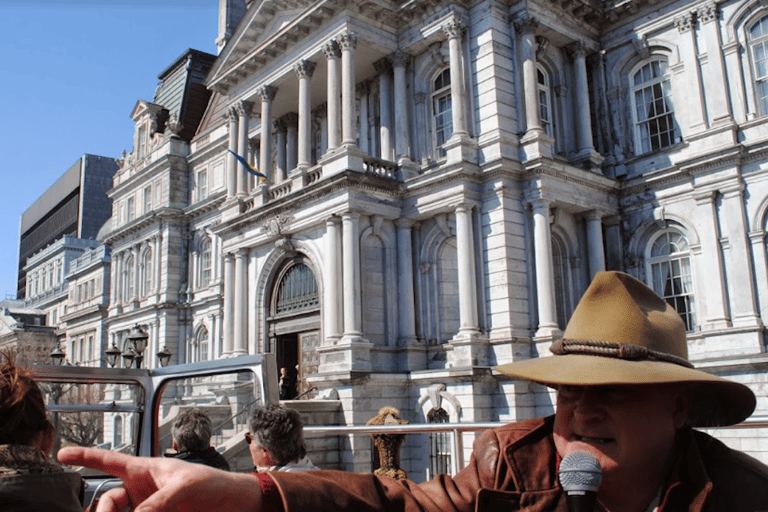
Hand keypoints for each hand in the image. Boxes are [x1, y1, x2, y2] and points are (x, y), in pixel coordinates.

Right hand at [58, 447, 262, 511]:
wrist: (236, 506)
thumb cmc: (214, 485)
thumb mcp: (184, 488)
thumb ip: (157, 503)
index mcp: (146, 470)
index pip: (110, 460)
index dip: (85, 456)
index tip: (62, 453)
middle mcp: (142, 491)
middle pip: (107, 501)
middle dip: (104, 511)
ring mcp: (148, 509)